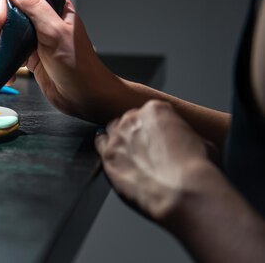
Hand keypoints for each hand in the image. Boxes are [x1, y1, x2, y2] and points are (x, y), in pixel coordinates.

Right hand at [0, 0, 125, 123]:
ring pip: (6, 35)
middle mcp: (43, 21)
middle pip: (9, 15)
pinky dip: (2, 62)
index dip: (7, 4)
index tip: (1, 21)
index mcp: (53, 8)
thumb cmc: (79, 66)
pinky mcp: (30, 58)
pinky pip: (9, 54)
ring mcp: (35, 40)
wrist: (84, 97)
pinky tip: (6, 73)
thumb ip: (34, 7)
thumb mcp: (55, 32)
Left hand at [95, 100, 209, 220]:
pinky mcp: (106, 157)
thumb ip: (183, 136)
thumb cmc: (197, 171)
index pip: (149, 112)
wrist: (183, 193)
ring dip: (120, 142)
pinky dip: (106, 151)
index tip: (159, 138)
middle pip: (128, 121)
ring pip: (112, 132)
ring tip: (132, 158)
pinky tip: (115, 160)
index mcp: (156, 109)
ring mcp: (117, 137)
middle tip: (147, 151)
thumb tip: (182, 143)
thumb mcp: (202, 142)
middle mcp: (132, 119)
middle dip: (136, 133)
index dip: (155, 128)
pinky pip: (99, 146)